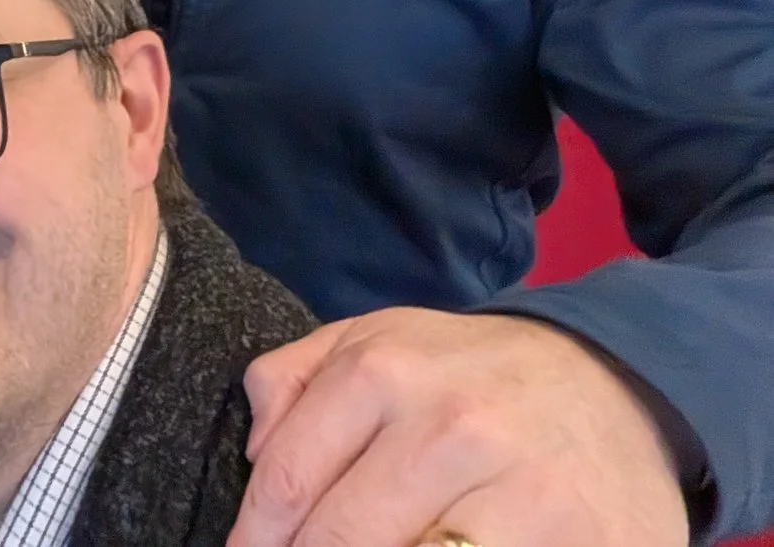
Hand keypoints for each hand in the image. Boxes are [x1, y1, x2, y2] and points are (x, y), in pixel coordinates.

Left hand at [228, 309, 687, 546]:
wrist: (616, 386)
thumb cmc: (472, 375)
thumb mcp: (378, 341)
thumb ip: (295, 380)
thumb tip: (253, 454)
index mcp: (386, 370)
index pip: (290, 479)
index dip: (258, 534)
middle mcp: (450, 426)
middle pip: (341, 535)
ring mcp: (521, 489)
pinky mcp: (580, 540)